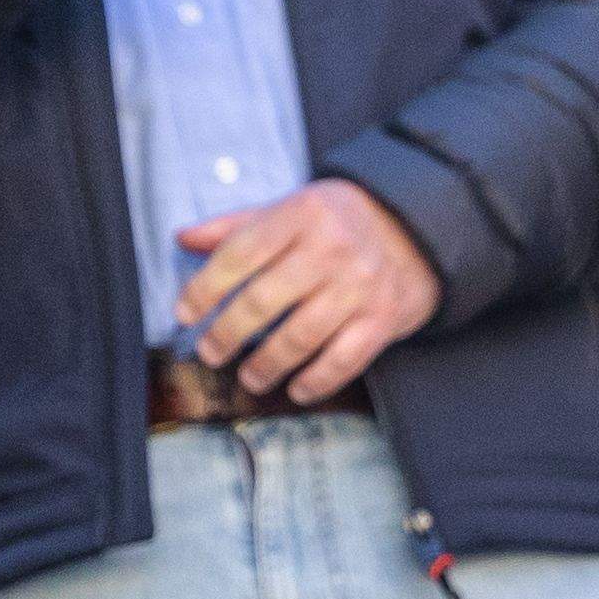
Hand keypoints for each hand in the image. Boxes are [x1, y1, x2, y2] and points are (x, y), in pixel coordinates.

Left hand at [174, 178, 442, 403]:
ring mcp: (360, 285)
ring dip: (267, 364)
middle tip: (210, 353)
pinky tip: (296, 390)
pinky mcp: (384, 318)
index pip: (239, 254)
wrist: (416, 228)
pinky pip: (345, 358)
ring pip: (301, 336)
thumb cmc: (336, 221)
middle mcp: (331, 249)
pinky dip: (317, 380)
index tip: (183, 314)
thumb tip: (182, 238)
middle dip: (228, 333)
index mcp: (300, 214)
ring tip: (247, 377)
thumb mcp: (289, 208)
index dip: (205, 288)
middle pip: (264, 300)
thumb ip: (235, 226)